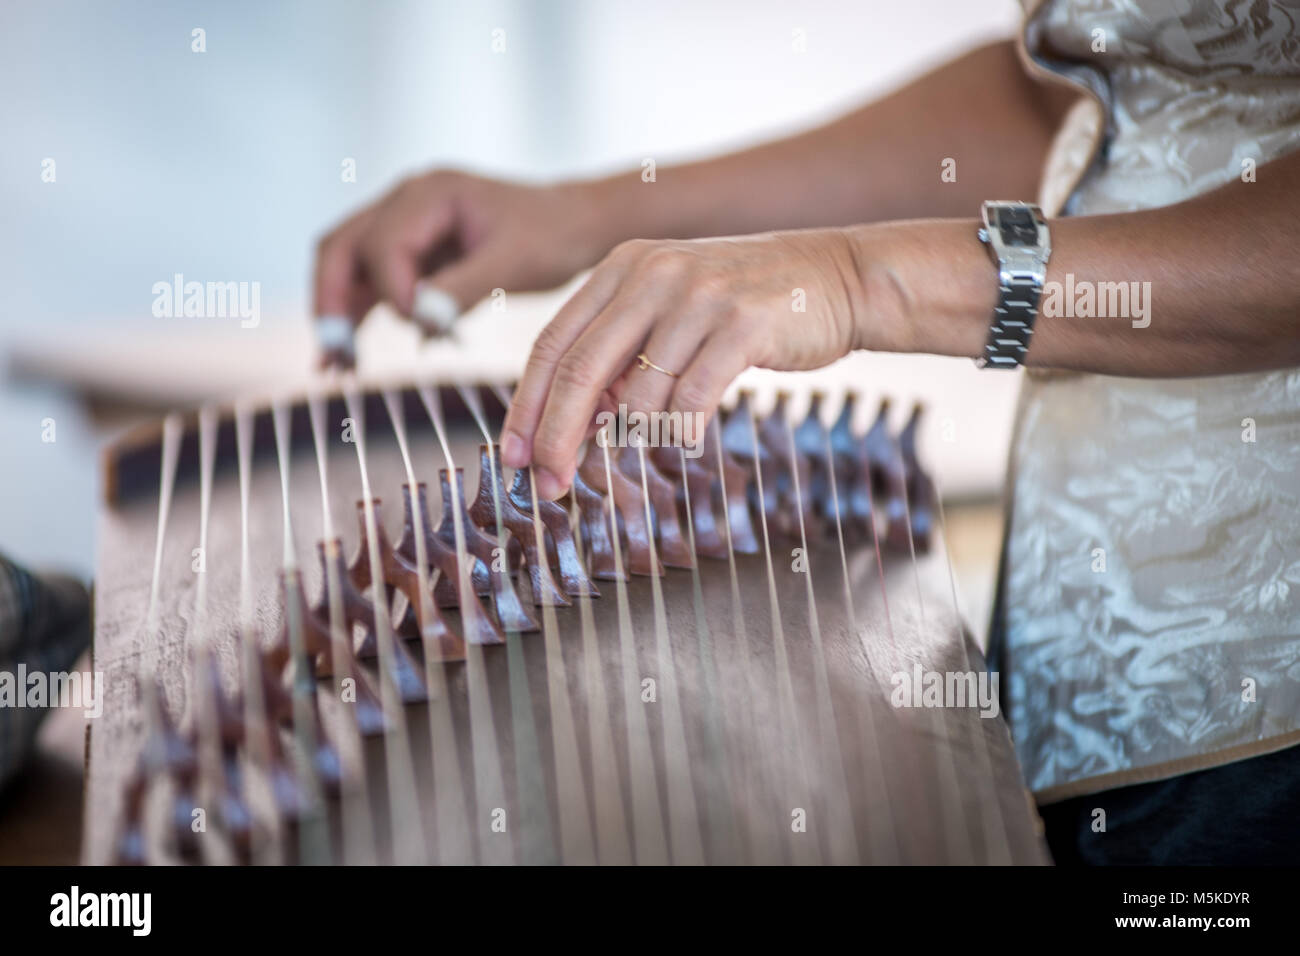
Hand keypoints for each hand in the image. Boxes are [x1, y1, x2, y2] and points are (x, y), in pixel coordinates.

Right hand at [313, 170, 611, 334]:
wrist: (575, 225)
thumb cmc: (551, 235)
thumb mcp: (512, 263)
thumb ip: (461, 289)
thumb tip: (416, 321)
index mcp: (430, 192)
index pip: (383, 243)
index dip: (392, 289)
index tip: (420, 326)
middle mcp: (406, 201)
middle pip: (342, 247)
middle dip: (331, 300)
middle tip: (332, 353)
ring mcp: (404, 226)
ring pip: (347, 266)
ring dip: (338, 313)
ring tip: (334, 366)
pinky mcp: (412, 254)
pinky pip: (371, 284)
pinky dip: (359, 317)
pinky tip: (349, 359)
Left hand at [499, 229, 866, 497]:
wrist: (834, 277)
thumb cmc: (744, 305)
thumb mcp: (670, 311)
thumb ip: (621, 354)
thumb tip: (572, 425)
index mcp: (623, 268)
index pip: (553, 343)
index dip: (526, 407)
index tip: (513, 457)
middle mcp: (653, 274)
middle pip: (579, 370)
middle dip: (555, 437)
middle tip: (547, 485)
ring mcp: (698, 296)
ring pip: (638, 393)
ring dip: (635, 433)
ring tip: (657, 433)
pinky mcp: (743, 323)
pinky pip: (692, 398)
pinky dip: (681, 430)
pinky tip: (686, 437)